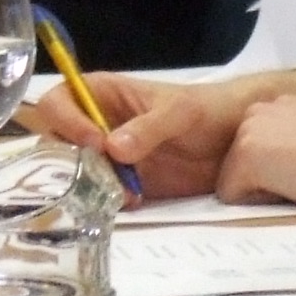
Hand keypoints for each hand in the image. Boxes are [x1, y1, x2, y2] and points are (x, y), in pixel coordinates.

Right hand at [22, 67, 295, 197]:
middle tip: (100, 174)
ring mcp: (108, 157)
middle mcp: (96, 125)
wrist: (239, 139)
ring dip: (90, 184)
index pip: (58, 102)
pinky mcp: (124, 184)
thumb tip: (113, 148)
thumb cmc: (209, 109)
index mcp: (101, 94)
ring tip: (123, 191)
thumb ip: (150, 127)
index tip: (94, 142)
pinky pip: (101, 195)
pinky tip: (134, 200)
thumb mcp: (182, 111)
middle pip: (57, 142)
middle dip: (70, 160)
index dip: (66, 121)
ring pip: (75, 173)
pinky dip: (109, 201)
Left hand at [214, 100, 295, 209]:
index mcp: (275, 106)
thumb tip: (275, 171)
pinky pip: (232, 197)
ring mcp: (247, 133)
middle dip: (262, 180)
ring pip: (233, 181)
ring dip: (262, 190)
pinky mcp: (245, 158)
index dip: (277, 172)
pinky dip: (260, 202)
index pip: (253, 152)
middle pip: (236, 166)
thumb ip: (290, 143)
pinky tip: (294, 188)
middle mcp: (256, 112)